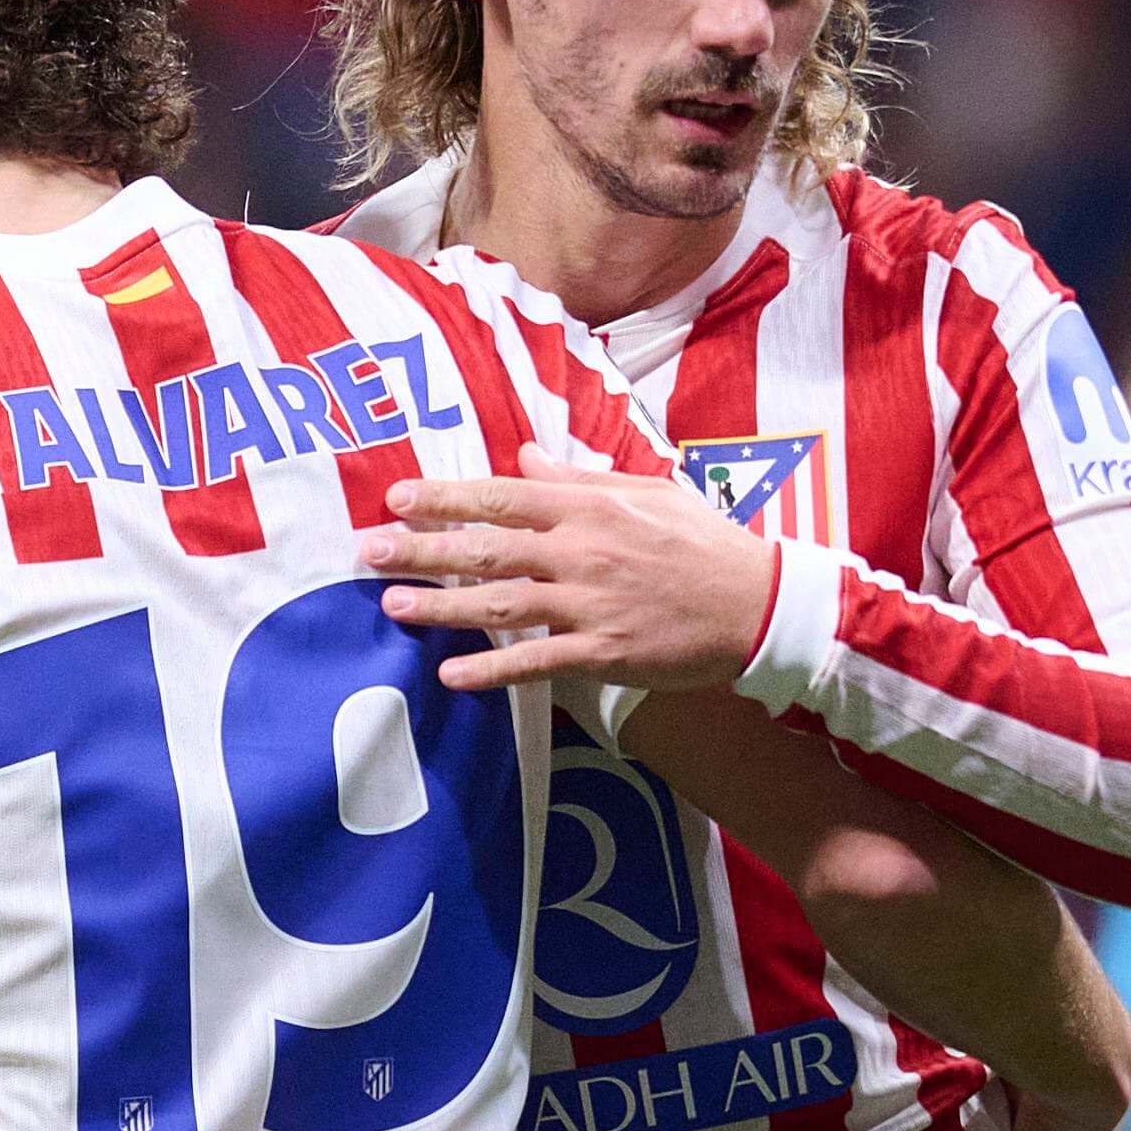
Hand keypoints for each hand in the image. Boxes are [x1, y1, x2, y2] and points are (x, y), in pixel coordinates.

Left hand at [356, 442, 780, 692]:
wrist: (760, 603)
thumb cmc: (703, 542)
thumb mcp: (645, 492)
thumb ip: (579, 477)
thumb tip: (526, 456)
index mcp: (589, 508)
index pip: (502, 497)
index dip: (446, 497)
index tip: (398, 498)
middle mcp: (581, 552)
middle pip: (488, 548)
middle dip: (424, 549)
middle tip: (369, 551)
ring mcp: (590, 604)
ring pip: (501, 603)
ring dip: (442, 606)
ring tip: (392, 605)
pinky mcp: (603, 651)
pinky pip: (537, 662)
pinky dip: (492, 669)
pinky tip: (450, 674)